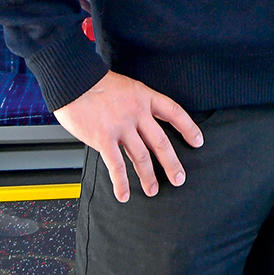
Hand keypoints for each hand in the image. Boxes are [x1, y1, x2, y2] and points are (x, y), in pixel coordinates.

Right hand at [53, 71, 203, 202]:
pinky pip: (116, 165)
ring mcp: (122, 127)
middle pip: (161, 141)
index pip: (175, 113)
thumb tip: (143, 123)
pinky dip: (121, 182)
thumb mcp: (128, 87)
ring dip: (148, 176)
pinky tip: (124, 194)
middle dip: (172, 163)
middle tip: (179, 177)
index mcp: (146, 97)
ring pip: (141, 156)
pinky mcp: (104, 139)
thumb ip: (137, 105)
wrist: (75, 81)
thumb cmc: (97, 83)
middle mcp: (137, 113)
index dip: (189, 128)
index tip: (198, 141)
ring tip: (153, 190)